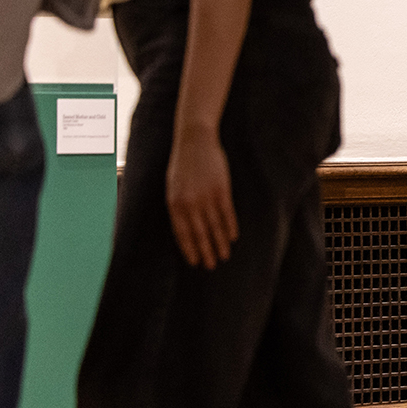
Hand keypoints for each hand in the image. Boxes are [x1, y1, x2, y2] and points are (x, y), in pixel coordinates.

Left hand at [166, 126, 236, 268]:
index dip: (189, 249)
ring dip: (220, 243)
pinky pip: (227, 213)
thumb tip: (187, 227)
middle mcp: (189, 203)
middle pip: (199, 233)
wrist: (194, 141)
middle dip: (206, 251)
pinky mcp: (221, 190)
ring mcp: (206, 197)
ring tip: (224, 256)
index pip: (182, 233)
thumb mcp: (173, 187)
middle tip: (211, 265)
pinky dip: (230, 226)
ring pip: (214, 226)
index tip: (195, 262)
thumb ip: (179, 207)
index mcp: (174, 203)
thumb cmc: (182, 165)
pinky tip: (233, 237)